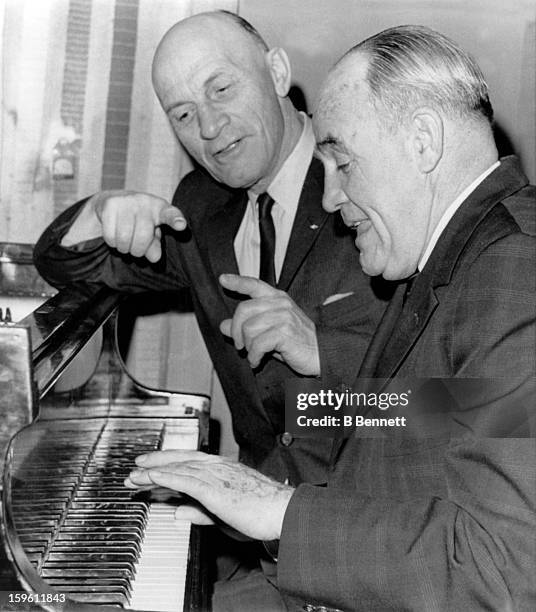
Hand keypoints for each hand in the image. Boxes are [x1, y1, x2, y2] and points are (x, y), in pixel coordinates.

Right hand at [62, 190, 186, 261]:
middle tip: (136, 248)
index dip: (176, 220)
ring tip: (125, 243)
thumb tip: (154, 258)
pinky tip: (115, 236)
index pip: (170, 215)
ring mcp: (127, 201)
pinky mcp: (110, 204)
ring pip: (124, 238)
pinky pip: (110, 236)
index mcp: (161, 209)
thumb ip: (155, 246)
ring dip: (124, 248)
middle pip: (142, 237)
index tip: (181, 225)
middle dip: (138, 250)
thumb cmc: (140, 221)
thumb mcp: (151, 233)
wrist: (114, 201)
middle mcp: (145, 202)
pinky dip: (112, 243)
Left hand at [125, 450, 293, 540]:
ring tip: (136, 475)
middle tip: (135, 468)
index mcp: (223, 471)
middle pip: (180, 460)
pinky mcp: (216, 489)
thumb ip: (200, 512)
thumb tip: (180, 512)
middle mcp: (219, 468)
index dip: (167, 465)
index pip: (189, 464)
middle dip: (155, 463)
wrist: (283, 512)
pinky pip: (186, 480)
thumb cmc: (263, 514)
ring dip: (155, 471)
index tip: (149, 470)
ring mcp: (217, 476)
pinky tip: (153, 477)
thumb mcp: (224, 515)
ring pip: (179, 468)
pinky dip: (167, 477)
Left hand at [219, 274, 319, 374]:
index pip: (254, 284)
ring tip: (254, 354)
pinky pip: (257, 344)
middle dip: (236, 330)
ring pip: (248, 328)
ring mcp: (284, 317)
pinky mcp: (285, 333)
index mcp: (277, 298)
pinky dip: (253, 356)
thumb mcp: (268, 331)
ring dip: (247, 346)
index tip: (223, 279)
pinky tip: (257, 361)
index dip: (237, 282)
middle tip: (240, 345)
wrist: (321, 354)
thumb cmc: (295, 342)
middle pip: (243, 309)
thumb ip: (246, 326)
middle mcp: (280, 303)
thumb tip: (223, 325)